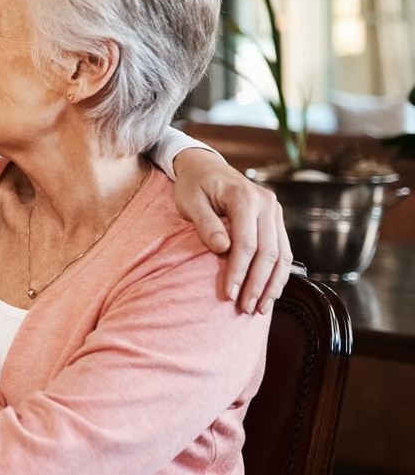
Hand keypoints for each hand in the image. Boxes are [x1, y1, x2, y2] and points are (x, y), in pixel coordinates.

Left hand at [172, 148, 292, 314]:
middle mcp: (266, 203)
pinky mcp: (275, 219)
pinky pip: (283, 250)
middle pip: (268, 252)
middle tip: (245, 308)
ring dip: (273, 284)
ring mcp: (274, 211)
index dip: (238, 271)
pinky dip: (279, 273)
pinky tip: (271, 292)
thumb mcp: (190, 201)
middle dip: (257, 284)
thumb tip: (222, 249)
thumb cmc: (193, 185)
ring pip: (281, 254)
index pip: (246, 243)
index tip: (228, 294)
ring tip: (260, 308)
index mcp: (244, 197)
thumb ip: (206, 224)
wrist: (205, 166)